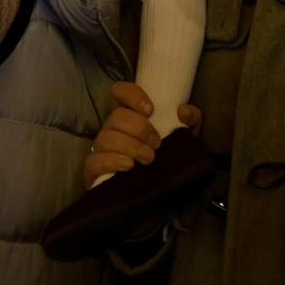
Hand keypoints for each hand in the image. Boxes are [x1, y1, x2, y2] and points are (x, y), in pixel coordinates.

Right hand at [83, 81, 202, 188]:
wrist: (159, 193)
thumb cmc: (167, 156)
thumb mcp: (186, 135)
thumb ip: (191, 119)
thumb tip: (183, 112)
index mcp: (129, 114)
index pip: (119, 91)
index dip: (132, 95)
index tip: (150, 110)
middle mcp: (112, 128)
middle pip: (116, 116)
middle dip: (139, 129)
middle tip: (157, 144)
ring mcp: (101, 148)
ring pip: (105, 137)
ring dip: (130, 147)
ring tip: (148, 159)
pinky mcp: (94, 170)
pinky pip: (94, 161)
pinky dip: (112, 161)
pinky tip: (128, 166)